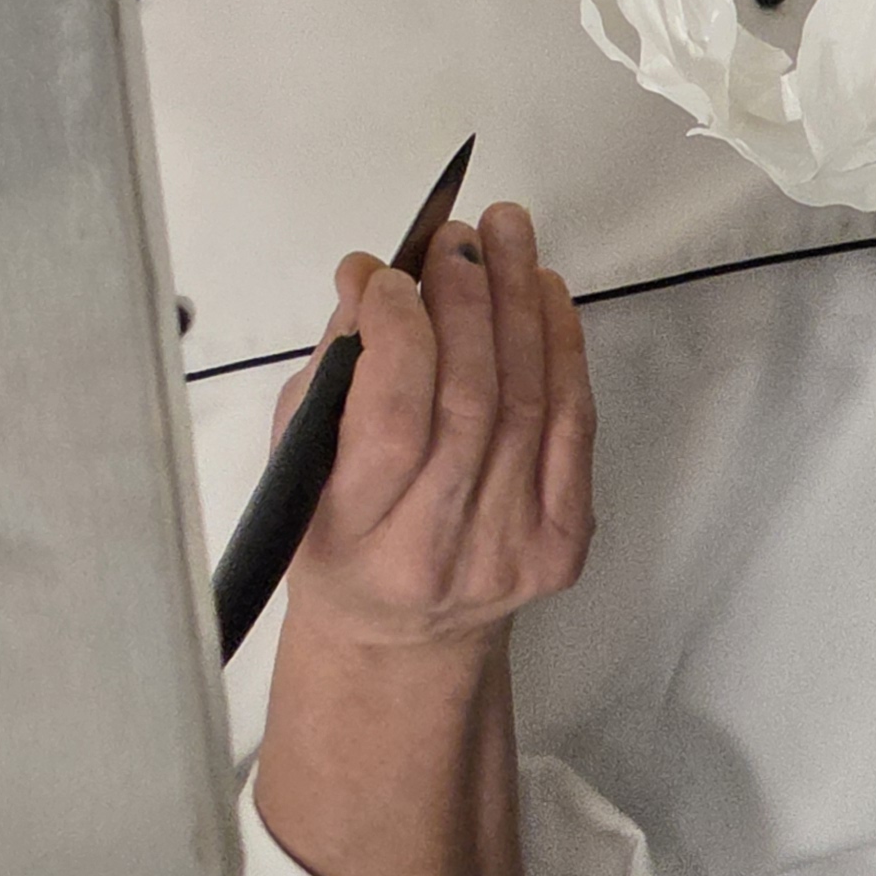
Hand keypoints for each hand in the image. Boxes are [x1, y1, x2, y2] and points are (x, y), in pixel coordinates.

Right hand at [281, 200, 593, 655]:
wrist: (404, 637)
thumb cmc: (339, 540)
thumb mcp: (301, 459)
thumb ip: (334, 369)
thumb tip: (368, 278)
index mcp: (356, 533)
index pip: (392, 419)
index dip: (399, 332)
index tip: (388, 275)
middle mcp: (439, 549)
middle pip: (470, 402)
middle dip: (466, 302)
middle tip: (457, 240)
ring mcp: (511, 548)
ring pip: (528, 403)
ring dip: (519, 307)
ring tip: (507, 239)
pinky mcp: (563, 543)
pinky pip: (574, 428)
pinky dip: (564, 351)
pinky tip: (546, 297)